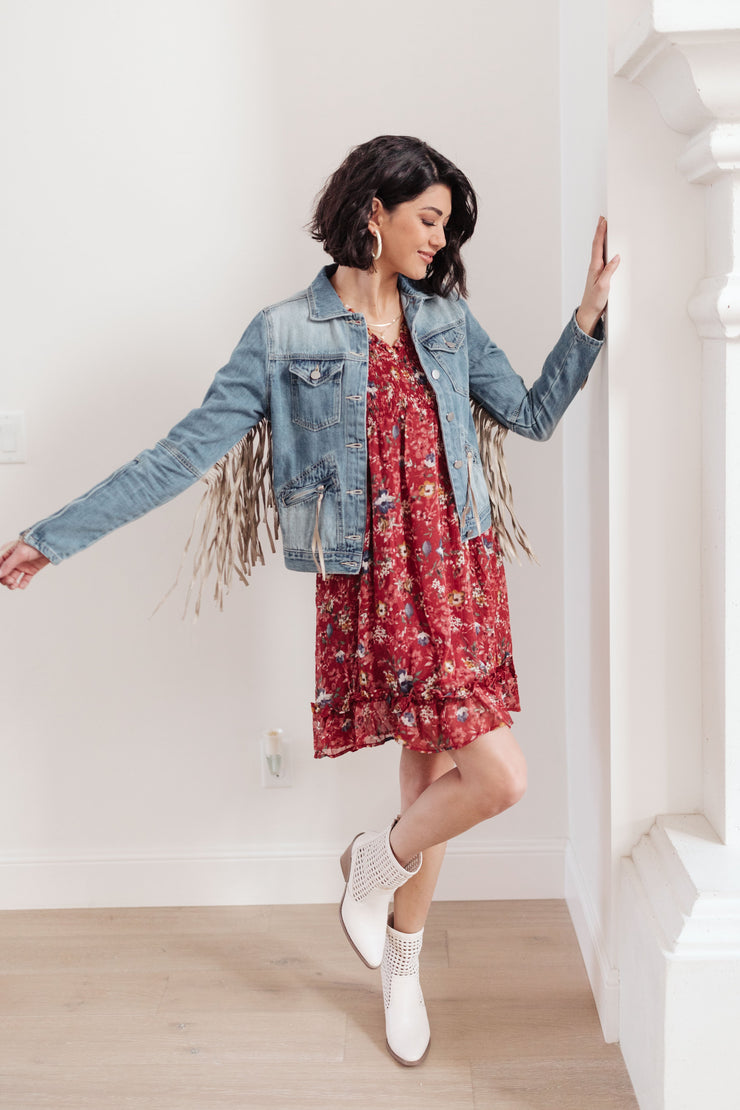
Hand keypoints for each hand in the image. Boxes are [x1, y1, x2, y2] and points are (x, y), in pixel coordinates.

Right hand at [0, 540, 49, 590]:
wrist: (50, 545)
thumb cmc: (34, 545)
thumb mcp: (19, 554)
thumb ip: (8, 565)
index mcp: (7, 554)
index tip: (0, 578)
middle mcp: (13, 561)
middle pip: (4, 574)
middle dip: (5, 579)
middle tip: (10, 581)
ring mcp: (22, 566)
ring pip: (12, 578)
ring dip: (12, 583)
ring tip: (15, 585)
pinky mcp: (31, 570)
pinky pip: (24, 579)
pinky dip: (22, 584)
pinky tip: (21, 586)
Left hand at [576, 217, 619, 336]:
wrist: (589, 311)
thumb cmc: (594, 300)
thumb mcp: (604, 286)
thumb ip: (609, 271)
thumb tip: (616, 257)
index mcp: (595, 267)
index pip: (597, 246)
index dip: (600, 232)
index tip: (603, 221)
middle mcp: (595, 266)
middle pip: (597, 245)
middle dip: (600, 231)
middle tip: (602, 219)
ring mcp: (597, 270)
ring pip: (599, 250)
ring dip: (601, 238)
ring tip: (604, 228)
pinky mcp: (600, 275)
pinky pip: (602, 258)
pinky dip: (604, 249)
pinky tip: (607, 248)